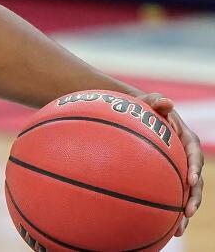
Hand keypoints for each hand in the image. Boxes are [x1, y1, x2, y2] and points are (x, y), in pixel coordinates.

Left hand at [139, 93, 203, 235]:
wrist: (135, 117)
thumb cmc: (142, 109)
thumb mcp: (147, 102)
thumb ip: (155, 101)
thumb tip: (167, 101)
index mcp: (186, 139)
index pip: (194, 153)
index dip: (194, 167)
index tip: (191, 179)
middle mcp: (187, 157)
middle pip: (196, 180)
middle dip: (194, 198)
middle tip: (187, 212)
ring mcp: (179, 170)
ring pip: (187, 194)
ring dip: (185, 213)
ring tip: (178, 229)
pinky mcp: (170, 180)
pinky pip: (173, 198)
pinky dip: (171, 213)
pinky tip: (165, 230)